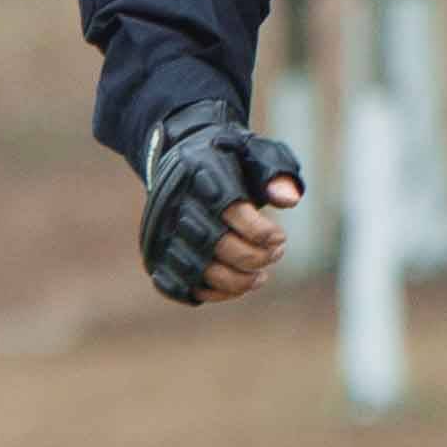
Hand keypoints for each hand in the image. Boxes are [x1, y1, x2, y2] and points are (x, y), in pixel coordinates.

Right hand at [137, 98, 304, 305]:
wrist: (186, 162)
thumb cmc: (232, 161)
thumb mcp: (257, 154)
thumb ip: (276, 172)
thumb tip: (289, 199)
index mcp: (200, 170)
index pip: (230, 208)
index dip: (259, 231)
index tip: (280, 238)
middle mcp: (174, 202)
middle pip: (214, 242)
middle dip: (252, 257)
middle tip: (275, 255)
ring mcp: (161, 231)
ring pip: (197, 269)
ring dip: (235, 281)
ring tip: (260, 277)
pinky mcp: (156, 255)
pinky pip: (178, 286)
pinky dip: (211, 293)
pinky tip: (237, 286)